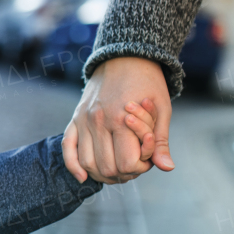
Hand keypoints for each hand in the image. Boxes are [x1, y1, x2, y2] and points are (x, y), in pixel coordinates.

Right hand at [63, 56, 173, 183]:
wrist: (126, 57)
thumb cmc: (148, 83)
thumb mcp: (163, 109)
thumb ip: (161, 140)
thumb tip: (167, 167)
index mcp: (121, 119)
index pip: (126, 163)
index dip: (140, 169)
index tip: (147, 161)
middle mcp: (98, 121)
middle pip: (106, 168)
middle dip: (123, 174)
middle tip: (134, 166)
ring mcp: (84, 120)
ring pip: (87, 163)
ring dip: (102, 174)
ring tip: (116, 169)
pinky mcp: (76, 118)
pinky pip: (67, 147)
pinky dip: (73, 166)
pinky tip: (82, 177)